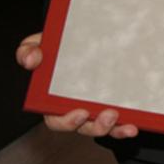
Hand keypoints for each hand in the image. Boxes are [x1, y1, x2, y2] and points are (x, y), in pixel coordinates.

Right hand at [15, 32, 138, 137]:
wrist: (90, 36)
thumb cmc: (62, 44)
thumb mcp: (43, 43)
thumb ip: (30, 49)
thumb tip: (31, 59)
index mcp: (54, 98)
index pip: (55, 117)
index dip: (66, 121)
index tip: (80, 113)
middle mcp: (74, 107)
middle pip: (81, 126)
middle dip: (93, 126)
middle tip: (108, 115)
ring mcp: (93, 106)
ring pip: (99, 126)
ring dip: (110, 127)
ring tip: (120, 119)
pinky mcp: (112, 105)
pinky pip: (117, 122)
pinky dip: (124, 126)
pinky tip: (132, 125)